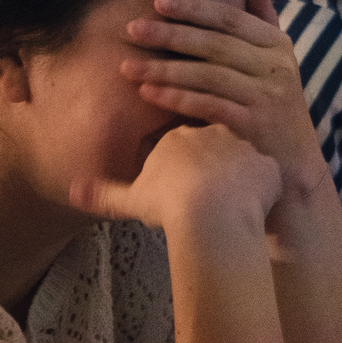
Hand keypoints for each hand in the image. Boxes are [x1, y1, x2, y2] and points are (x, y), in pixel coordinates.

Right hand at [70, 121, 280, 234]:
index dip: (184, 155)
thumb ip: (104, 193)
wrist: (210, 211)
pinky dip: (264, 187)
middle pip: (216, 135)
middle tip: (211, 186)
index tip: (183, 173)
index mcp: (179, 136)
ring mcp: (243, 145)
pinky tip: (256, 206)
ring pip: (244, 151)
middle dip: (214, 156)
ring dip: (240, 169)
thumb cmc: (169, 204)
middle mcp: (213, 131)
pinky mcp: (266, 165)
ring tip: (234, 198)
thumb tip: (73, 191)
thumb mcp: (131, 199)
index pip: (183, 134)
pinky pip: (268, 173)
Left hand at [120, 0, 326, 206]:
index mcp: (277, 45)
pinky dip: (177, 98)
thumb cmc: (276, 107)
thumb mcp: (277, 61)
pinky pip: (209, 106)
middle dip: (170, 35)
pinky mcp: (255, 126)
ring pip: (209, 75)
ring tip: (128, 67)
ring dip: (165, 69)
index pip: (230, 18)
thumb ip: (264, 20)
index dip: (193, 8)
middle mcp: (275, 67)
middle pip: (215, 44)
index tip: (157, 2)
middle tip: (132, 29)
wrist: (294, 165)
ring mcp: (267, 97)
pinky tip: (149, 93)